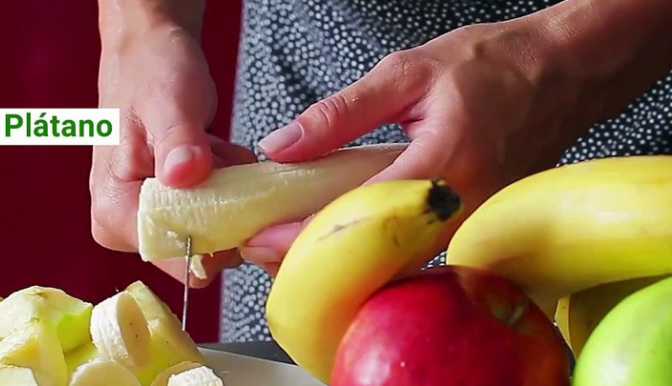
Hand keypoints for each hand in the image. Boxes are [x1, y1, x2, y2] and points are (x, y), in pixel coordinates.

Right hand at [90, 24, 256, 286]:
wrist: (149, 52)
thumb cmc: (151, 72)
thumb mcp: (168, 102)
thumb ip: (178, 142)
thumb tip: (185, 175)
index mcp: (115, 211)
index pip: (178, 259)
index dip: (222, 238)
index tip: (241, 198)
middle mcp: (127, 225)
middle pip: (203, 249)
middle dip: (231, 207)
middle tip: (223, 158)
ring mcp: (151, 217)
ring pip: (218, 230)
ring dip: (235, 192)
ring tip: (217, 148)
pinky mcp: (172, 207)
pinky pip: (220, 213)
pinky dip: (232, 185)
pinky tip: (219, 153)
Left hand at [240, 17, 593, 273]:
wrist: (561, 75)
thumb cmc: (493, 66)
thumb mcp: (407, 73)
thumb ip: (340, 113)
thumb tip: (282, 145)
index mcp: (442, 164)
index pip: (358, 215)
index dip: (302, 234)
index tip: (259, 239)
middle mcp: (460, 208)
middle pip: (373, 256)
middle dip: (313, 258)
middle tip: (261, 248)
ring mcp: (471, 224)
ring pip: (393, 263)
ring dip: (340, 258)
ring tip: (291, 241)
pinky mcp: (473, 227)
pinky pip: (415, 253)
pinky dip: (373, 250)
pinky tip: (343, 235)